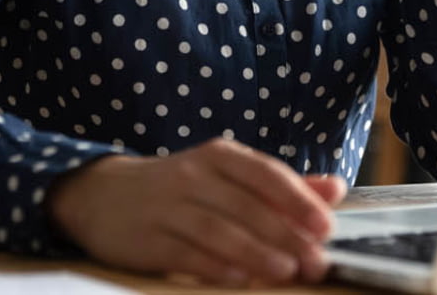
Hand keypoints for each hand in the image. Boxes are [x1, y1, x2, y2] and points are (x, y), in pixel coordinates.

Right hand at [46, 138, 347, 285]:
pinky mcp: (146, 238)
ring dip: (255, 251)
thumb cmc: (181, 188)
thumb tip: (334, 190)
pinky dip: (215, 266)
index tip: (326, 225)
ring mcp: (166, 206)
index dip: (297, 198)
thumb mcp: (227, 176)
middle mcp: (192, 175)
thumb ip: (280, 185)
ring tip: (287, 271)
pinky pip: (185, 253)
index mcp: (219, 156)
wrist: (102, 196)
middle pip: (246, 205)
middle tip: (316, 260)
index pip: (265, 173)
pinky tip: (242, 279)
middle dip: (285, 234)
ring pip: (217, 229)